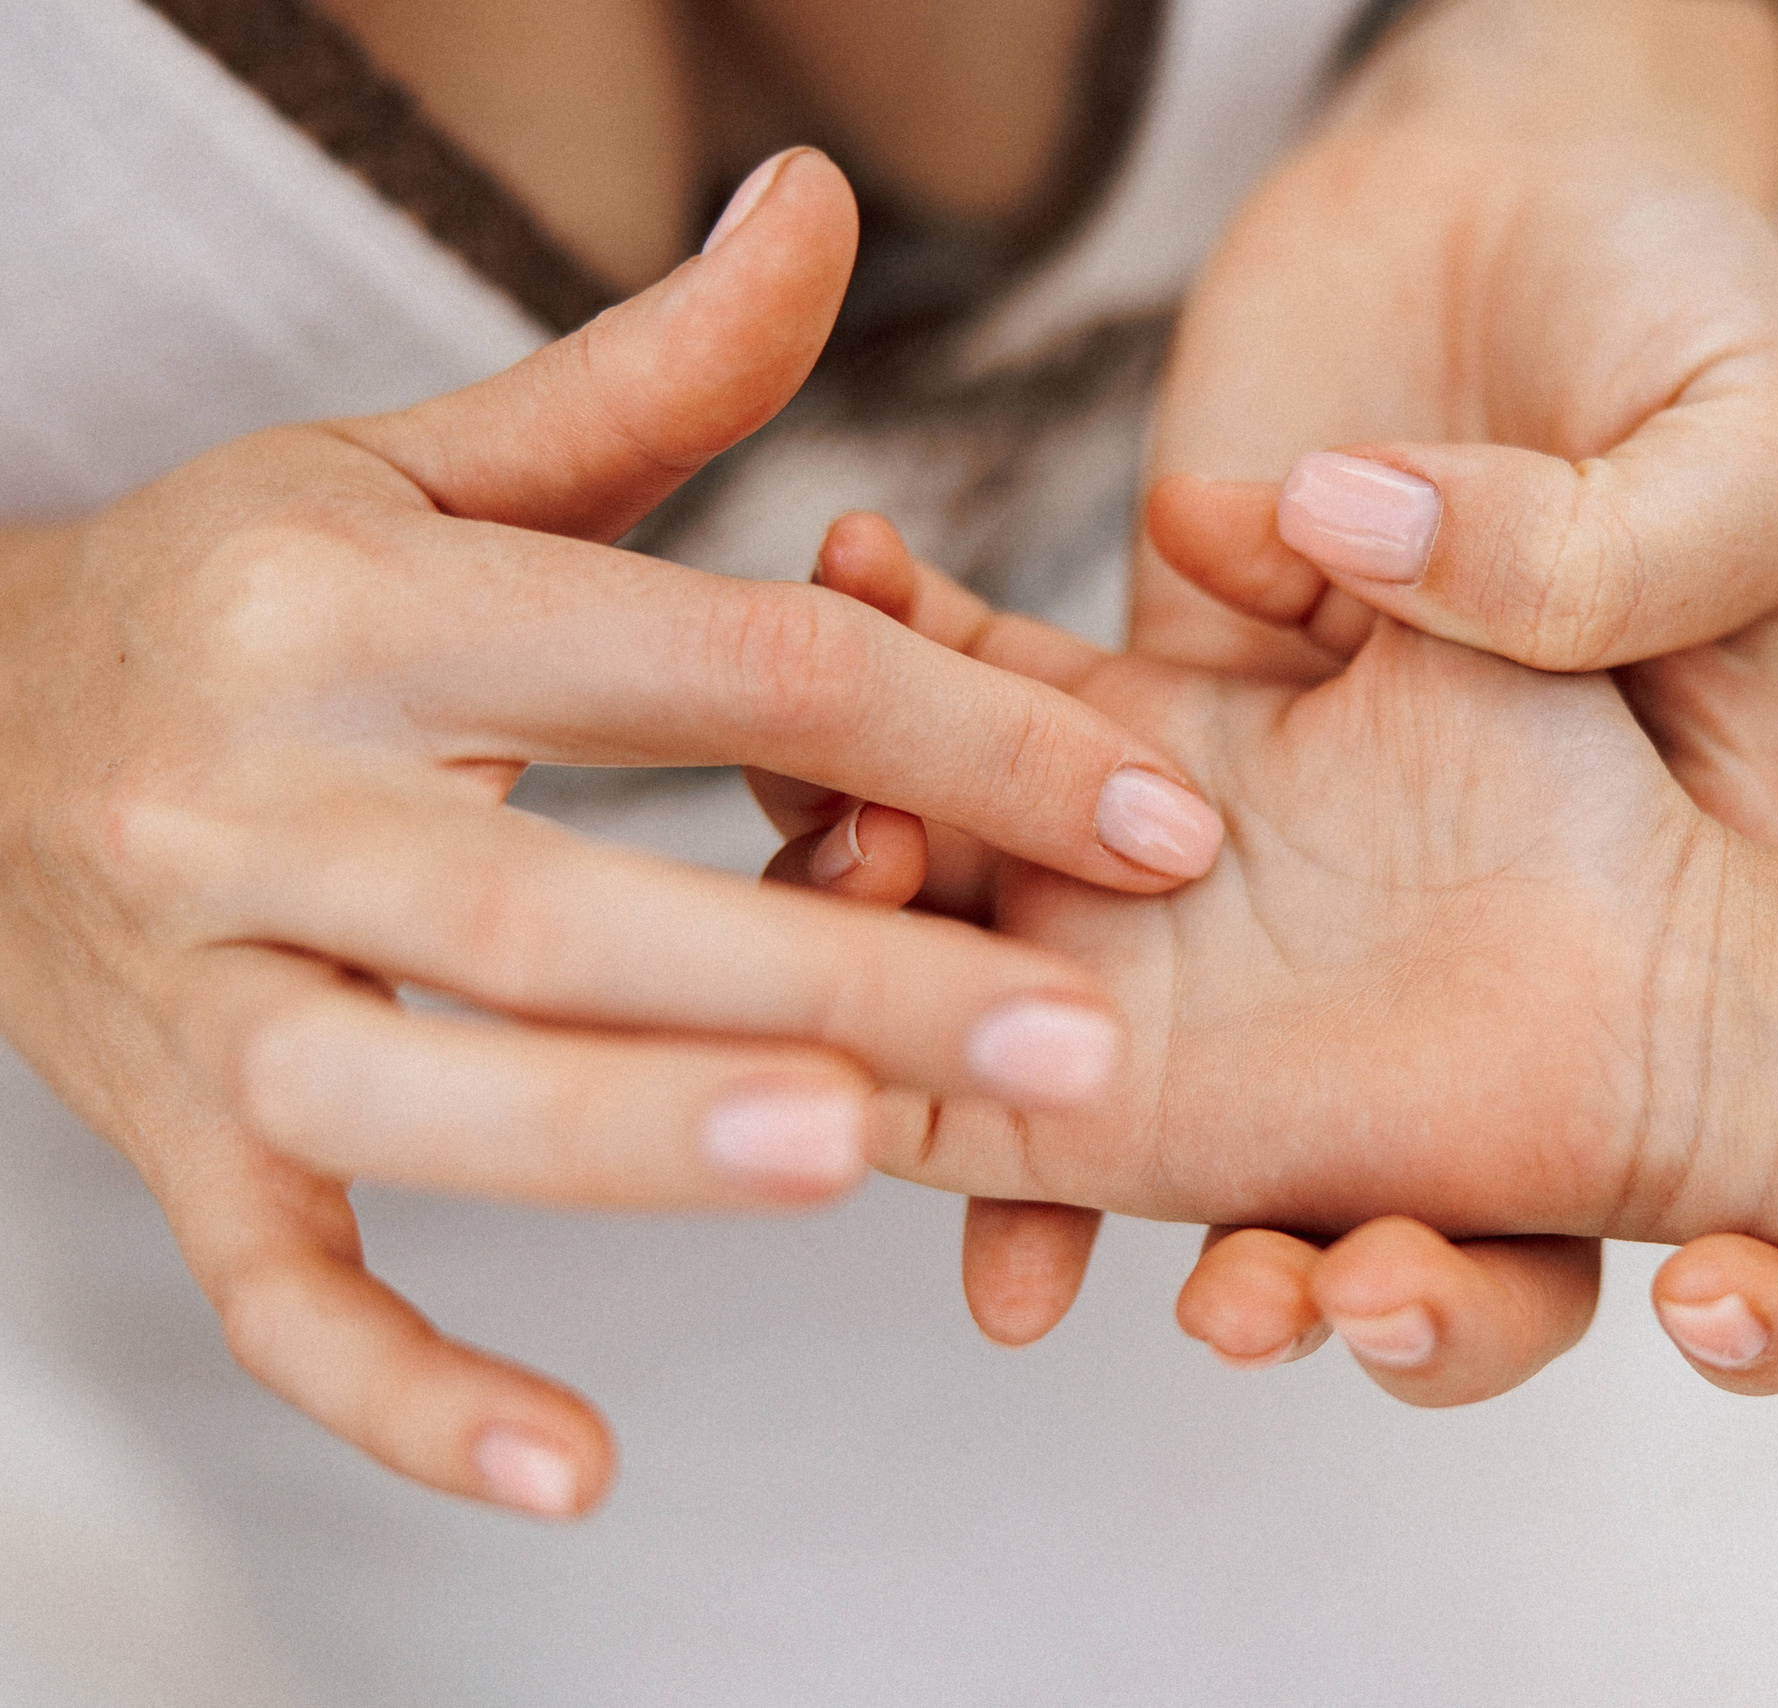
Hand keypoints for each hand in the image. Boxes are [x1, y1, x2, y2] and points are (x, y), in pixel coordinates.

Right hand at [0, 151, 1225, 1516]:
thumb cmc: (255, 593)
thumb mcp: (421, 464)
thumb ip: (651, 375)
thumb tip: (817, 202)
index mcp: (364, 610)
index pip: (710, 667)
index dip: (950, 740)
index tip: (1153, 820)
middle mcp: (263, 795)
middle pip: (572, 905)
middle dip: (834, 978)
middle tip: (1069, 1039)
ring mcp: (202, 986)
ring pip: (421, 1090)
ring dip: (635, 1142)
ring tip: (853, 1168)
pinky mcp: (170, 1136)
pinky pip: (277, 1289)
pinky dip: (404, 1390)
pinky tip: (570, 1470)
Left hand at [942, 0, 1777, 1397]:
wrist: (1519, 195)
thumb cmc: (1689, 321)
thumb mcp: (1742, 456)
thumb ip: (1607, 558)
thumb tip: (1348, 542)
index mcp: (1619, 920)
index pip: (1615, 1179)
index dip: (1558, 1297)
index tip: (1449, 1296)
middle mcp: (1418, 934)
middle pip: (1365, 1198)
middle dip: (1296, 1281)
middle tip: (1243, 1305)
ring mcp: (1248, 845)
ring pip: (1134, 1054)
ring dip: (1058, 1129)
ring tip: (1013, 1172)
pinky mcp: (1119, 721)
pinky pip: (981, 809)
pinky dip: (892, 826)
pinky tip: (843, 802)